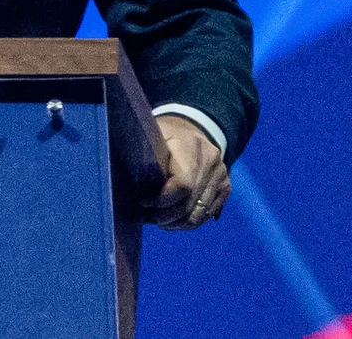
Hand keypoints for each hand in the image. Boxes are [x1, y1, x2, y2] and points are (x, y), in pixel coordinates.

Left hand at [144, 113, 229, 230]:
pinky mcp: (225, 187)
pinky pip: (206, 215)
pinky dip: (187, 222)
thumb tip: (126, 186)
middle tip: (145, 217)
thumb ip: (143, 158)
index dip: (161, 200)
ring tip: (157, 220)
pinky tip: (172, 220)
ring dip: (175, 223)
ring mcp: (221, 175)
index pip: (182, 185)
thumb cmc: (162, 135)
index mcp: (189, 145)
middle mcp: (210, 160)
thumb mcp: (150, 137)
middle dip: (164, 215)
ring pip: (198, 215)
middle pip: (189, 204)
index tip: (143, 202)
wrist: (191, 128)